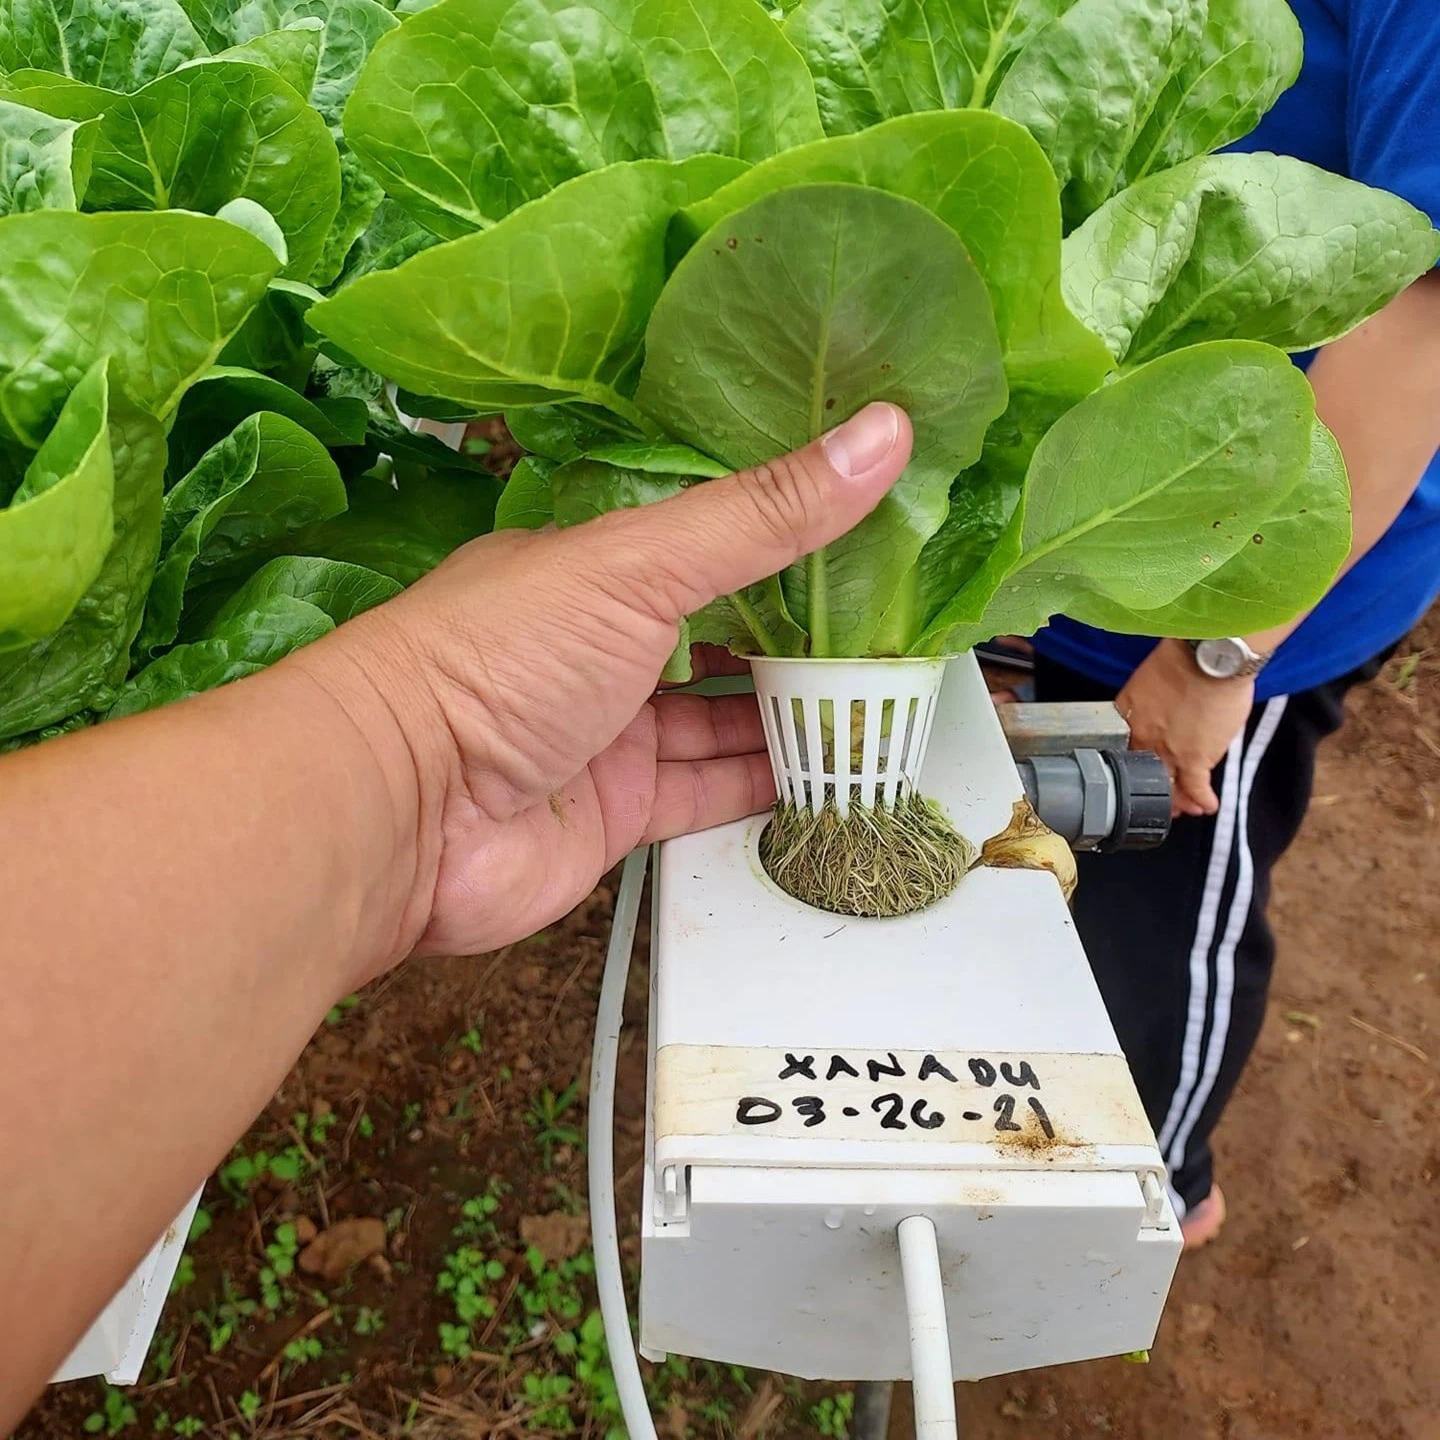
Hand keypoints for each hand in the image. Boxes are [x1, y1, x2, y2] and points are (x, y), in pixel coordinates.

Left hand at [301, 403, 912, 974]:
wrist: (401, 813)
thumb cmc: (495, 662)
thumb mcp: (639, 565)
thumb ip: (762, 515)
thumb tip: (881, 435)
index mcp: (593, 567)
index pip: (711, 540)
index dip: (791, 536)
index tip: (877, 530)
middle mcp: (600, 646)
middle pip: (723, 635)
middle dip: (803, 633)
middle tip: (900, 626)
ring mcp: (607, 734)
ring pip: (721, 718)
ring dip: (794, 713)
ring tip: (888, 699)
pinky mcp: (614, 814)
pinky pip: (707, 793)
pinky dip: (766, 786)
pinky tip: (831, 773)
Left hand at [1116, 640, 1254, 817]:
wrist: (1208, 659)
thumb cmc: (1182, 659)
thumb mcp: (1147, 680)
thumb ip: (1146, 701)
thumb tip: (1157, 708)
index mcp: (1129, 717)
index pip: (1125, 748)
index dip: (1134, 763)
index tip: (1140, 770)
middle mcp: (1143, 738)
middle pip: (1144, 772)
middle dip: (1155, 787)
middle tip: (1163, 798)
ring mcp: (1168, 752)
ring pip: (1169, 785)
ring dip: (1179, 799)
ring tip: (1186, 806)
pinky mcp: (1195, 759)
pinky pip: (1195, 788)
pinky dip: (1201, 799)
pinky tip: (1206, 805)